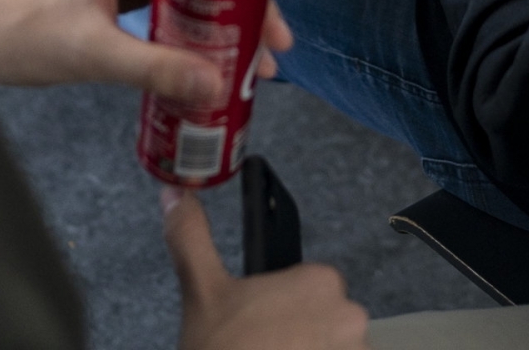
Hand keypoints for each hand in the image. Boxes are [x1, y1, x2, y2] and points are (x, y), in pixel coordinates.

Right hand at [165, 188, 368, 349]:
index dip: (284, 310)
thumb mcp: (201, 292)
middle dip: (302, 337)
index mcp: (321, 281)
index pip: (313, 290)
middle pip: (328, 323)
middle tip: (266, 349)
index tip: (263, 328)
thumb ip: (192, 237)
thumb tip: (176, 194)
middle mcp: (352, 316)